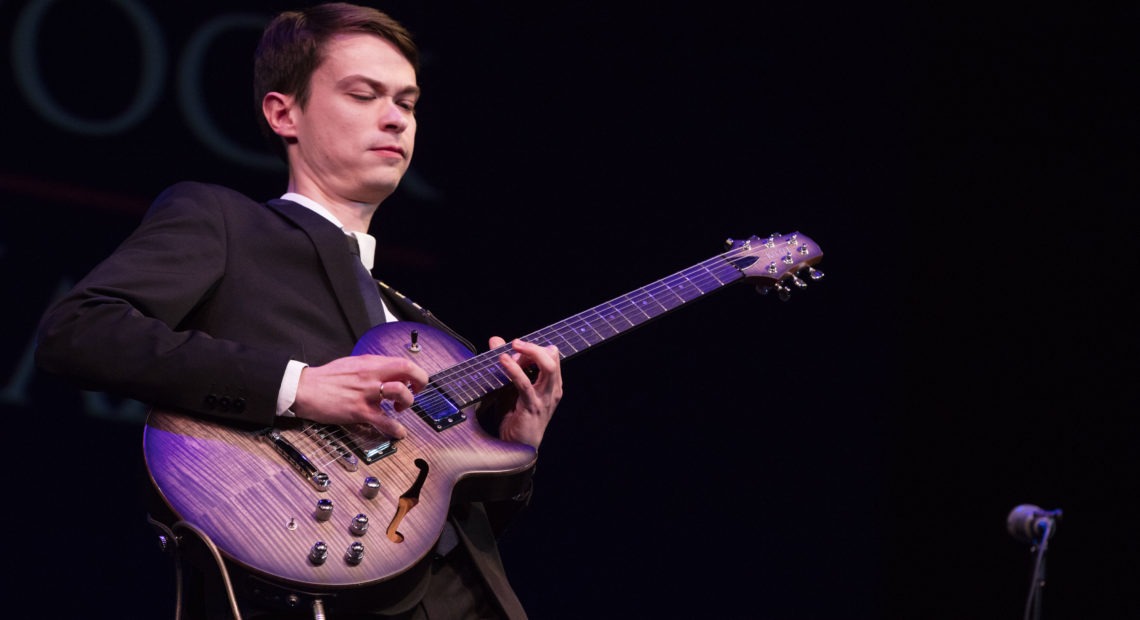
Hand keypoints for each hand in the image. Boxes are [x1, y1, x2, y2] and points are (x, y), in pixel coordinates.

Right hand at [291, 354, 428, 438]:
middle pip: (407, 370)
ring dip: (407, 402)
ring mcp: (367, 393)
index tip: (414, 380)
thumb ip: (370, 368)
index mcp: (369, 363)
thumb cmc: (324, 379)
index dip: (414, 371)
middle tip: (417, 391)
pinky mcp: (359, 411)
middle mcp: (371, 375)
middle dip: (420, 381)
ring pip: (401, 393)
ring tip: (400, 409)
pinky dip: (396, 429)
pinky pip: (385, 421)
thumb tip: (386, 373)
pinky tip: (399, 433)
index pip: (402, 361)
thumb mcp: (351, 364)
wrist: (303, 389)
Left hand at [491, 337, 562, 448]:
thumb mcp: (509, 387)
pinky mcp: (531, 407)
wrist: (516, 449)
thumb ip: (506, 364)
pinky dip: (514, 370)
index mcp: (552, 385)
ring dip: (530, 353)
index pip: (552, 357)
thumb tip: (495, 340)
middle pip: (553, 359)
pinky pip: (525, 384)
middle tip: (516, 343)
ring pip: (547, 368)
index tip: (517, 346)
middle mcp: (552, 390)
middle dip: (535, 346)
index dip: (535, 348)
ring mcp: (544, 399)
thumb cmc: (515, 418)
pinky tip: (503, 361)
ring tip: (513, 346)